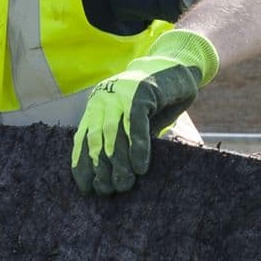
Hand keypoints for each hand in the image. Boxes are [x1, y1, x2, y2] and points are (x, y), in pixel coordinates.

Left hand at [70, 29, 219, 195]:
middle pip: (96, 139)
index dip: (82, 165)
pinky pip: (135, 123)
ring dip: (118, 162)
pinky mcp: (140, 91)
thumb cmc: (156, 102)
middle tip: (108, 191)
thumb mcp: (134, 124)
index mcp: (96, 107)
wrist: (178, 68)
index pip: (82, 139)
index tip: (86, 189)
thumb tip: (115, 177)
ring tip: (124, 185)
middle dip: (100, 168)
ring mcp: (120, 93)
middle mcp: (103, 99)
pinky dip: (138, 147)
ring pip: (114, 132)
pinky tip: (140, 167)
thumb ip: (123, 142)